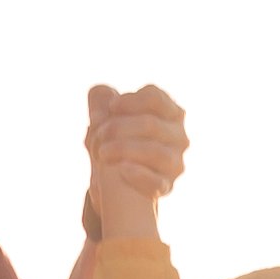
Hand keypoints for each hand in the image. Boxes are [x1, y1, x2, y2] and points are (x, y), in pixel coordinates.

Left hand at [82, 81, 185, 239]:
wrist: (120, 181)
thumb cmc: (117, 141)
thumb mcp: (106, 118)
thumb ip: (101, 101)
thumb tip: (100, 92)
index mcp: (169, 112)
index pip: (155, 99)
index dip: (131, 101)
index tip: (111, 107)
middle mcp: (179, 136)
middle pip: (151, 124)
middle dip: (119, 127)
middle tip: (100, 135)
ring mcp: (174, 162)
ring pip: (155, 151)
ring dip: (124, 149)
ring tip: (103, 153)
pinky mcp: (167, 186)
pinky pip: (157, 182)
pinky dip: (139, 174)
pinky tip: (122, 169)